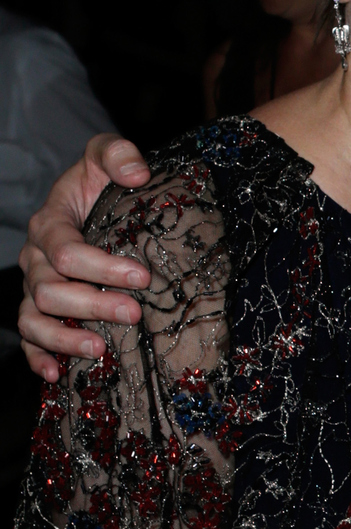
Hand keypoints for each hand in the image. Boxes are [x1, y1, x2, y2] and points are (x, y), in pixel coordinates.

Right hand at [19, 135, 152, 380]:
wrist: (92, 200)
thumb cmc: (102, 182)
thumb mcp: (107, 156)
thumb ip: (117, 154)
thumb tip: (136, 173)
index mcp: (50, 223)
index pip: (66, 251)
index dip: (102, 267)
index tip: (142, 277)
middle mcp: (35, 257)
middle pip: (50, 289)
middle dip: (92, 304)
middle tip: (134, 313)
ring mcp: (34, 286)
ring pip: (34, 318)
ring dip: (64, 337)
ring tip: (100, 348)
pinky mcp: (39, 309)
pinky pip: (29, 338)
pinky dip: (38, 357)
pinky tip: (57, 374)